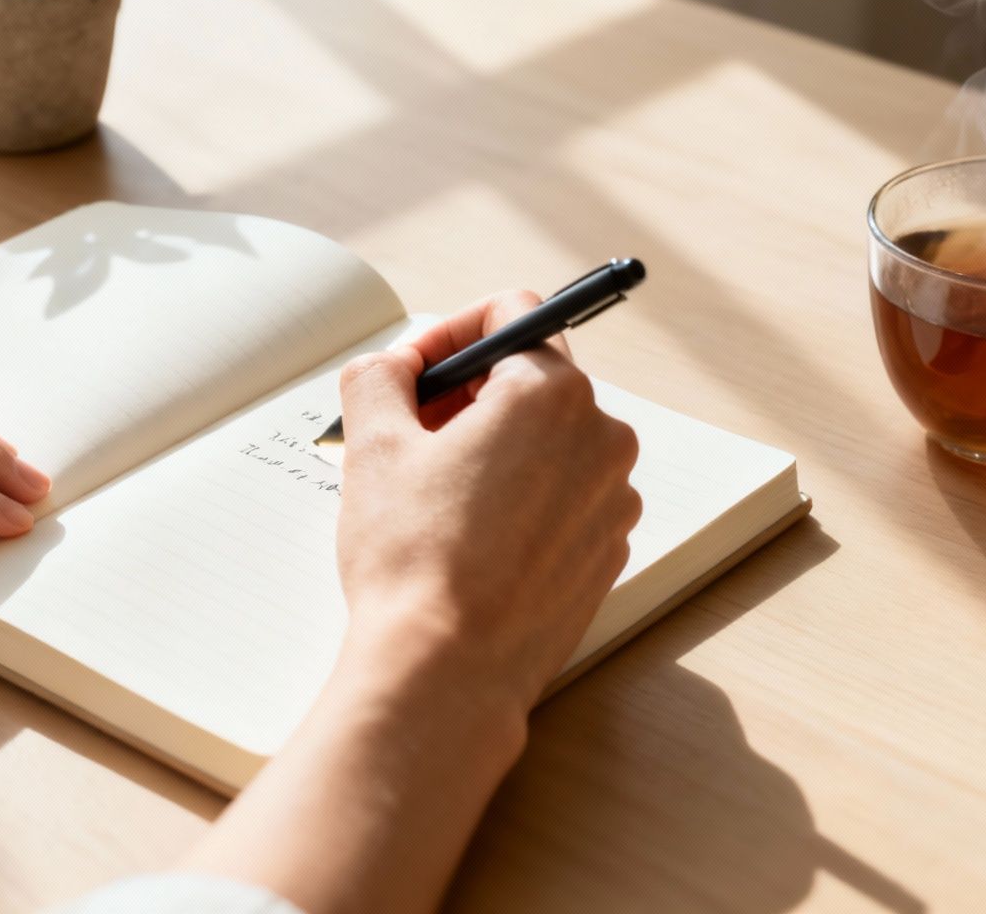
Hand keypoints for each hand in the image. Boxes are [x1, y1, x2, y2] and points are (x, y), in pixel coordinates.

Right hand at [334, 290, 642, 714]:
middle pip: (532, 379)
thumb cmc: (414, 559)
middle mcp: (602, 438)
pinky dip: (520, 499)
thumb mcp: (373, 444)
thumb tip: (393, 367)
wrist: (447, 672)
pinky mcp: (607, 552)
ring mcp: (613, 499)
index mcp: (553, 394)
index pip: (512, 313)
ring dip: (494, 449)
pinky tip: (469, 538)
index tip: (414, 374)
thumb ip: (379, 376)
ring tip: (434, 494)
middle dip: (468, 394)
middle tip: (411, 433)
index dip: (450, 333)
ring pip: (549, 442)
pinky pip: (563, 498)